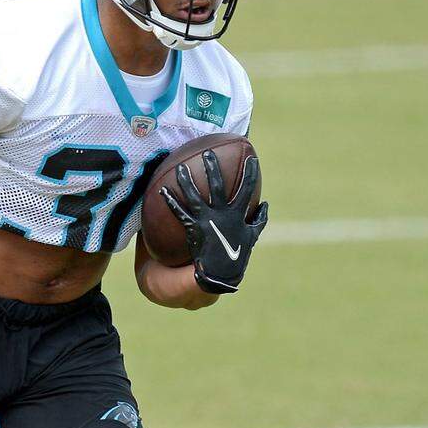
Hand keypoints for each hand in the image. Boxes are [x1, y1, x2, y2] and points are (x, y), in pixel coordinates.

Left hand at [160, 151, 268, 293]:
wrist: (220, 275)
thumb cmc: (236, 254)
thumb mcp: (252, 236)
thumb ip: (259, 220)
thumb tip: (266, 205)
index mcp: (237, 215)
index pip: (248, 189)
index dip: (251, 173)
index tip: (251, 158)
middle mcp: (222, 215)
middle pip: (219, 186)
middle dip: (214, 168)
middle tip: (208, 153)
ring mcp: (207, 221)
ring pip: (195, 196)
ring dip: (187, 181)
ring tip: (181, 167)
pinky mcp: (193, 229)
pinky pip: (179, 213)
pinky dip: (171, 201)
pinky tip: (162, 190)